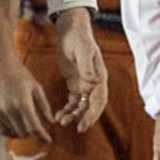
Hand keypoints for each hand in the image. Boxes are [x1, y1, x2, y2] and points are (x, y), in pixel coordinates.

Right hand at [0, 50, 53, 142]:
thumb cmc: (20, 74)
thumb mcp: (36, 87)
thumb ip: (44, 105)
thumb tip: (51, 122)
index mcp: (23, 103)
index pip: (35, 127)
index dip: (43, 136)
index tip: (48, 140)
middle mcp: (10, 110)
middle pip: (25, 132)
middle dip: (34, 134)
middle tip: (39, 132)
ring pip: (14, 133)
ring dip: (23, 133)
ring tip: (28, 128)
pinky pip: (2, 130)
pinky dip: (11, 131)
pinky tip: (16, 126)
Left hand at [52, 8, 107, 130]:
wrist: (71, 30)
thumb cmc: (79, 39)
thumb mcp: (83, 51)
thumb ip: (86, 68)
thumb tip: (93, 83)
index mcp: (100, 77)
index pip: (99, 100)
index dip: (93, 113)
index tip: (84, 124)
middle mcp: (94, 84)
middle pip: (92, 106)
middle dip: (84, 118)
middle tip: (76, 129)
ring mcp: (85, 85)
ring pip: (81, 105)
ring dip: (73, 115)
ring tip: (61, 122)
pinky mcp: (75, 83)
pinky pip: (73, 101)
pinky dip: (67, 108)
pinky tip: (59, 115)